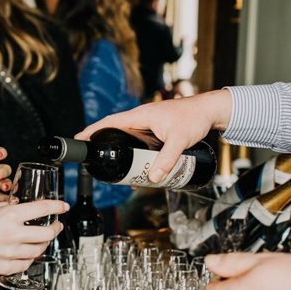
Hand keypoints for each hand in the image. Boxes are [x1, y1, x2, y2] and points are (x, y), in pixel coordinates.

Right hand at [0, 199, 68, 273]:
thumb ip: (5, 208)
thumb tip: (18, 206)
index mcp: (9, 216)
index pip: (42, 209)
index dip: (57, 207)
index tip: (63, 206)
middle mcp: (13, 235)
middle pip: (46, 233)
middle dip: (55, 228)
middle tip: (56, 225)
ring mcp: (10, 253)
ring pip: (38, 250)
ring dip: (44, 244)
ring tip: (43, 239)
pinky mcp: (4, 267)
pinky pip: (25, 264)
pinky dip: (30, 258)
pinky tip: (28, 253)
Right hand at [76, 88, 232, 183]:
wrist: (210, 111)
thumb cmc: (194, 118)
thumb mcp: (178, 141)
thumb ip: (167, 160)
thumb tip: (153, 177)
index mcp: (140, 115)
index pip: (110, 122)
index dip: (93, 130)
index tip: (80, 138)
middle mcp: (142, 118)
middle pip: (116, 132)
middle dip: (106, 146)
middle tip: (99, 162)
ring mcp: (149, 124)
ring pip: (129, 139)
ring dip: (122, 151)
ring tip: (118, 169)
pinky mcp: (157, 130)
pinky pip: (140, 142)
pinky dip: (136, 153)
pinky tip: (139, 166)